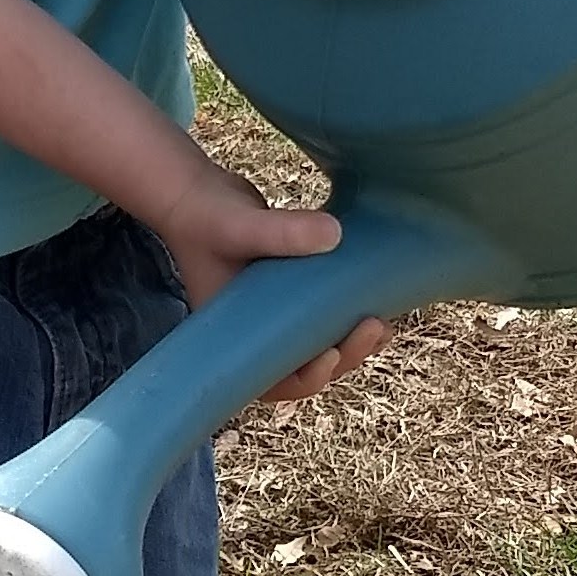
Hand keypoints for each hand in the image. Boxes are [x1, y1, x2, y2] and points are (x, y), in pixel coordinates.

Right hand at [143, 150, 397, 410]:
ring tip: (382, 326)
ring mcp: (274, 315)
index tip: (331, 353)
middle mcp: (256, 333)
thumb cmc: (205, 216)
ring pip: (319, 345)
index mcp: (235, 337)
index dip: (307, 378)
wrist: (194, 193)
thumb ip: (280, 231)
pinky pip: (322, 316)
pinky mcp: (290, 293)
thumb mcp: (239, 226)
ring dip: (353, 343)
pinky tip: (376, 302)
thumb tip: (335, 235)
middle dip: (344, 356)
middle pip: (306, 367)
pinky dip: (347, 316)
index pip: (273, 382)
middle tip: (373, 327)